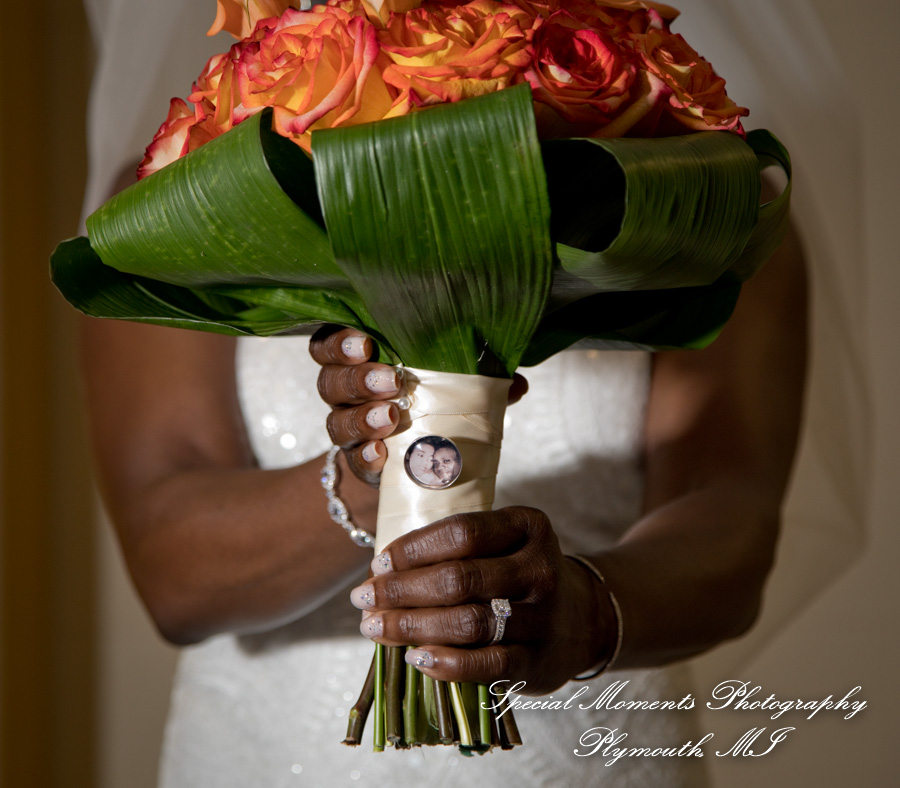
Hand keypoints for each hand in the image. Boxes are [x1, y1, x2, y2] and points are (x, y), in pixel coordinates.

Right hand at [309, 325, 528, 486]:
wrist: (412, 468)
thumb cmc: (430, 411)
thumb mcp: (449, 389)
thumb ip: (477, 380)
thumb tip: (517, 382)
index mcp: (361, 364)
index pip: (331, 344)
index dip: (339, 341)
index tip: (365, 342)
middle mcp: (347, 396)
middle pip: (331, 381)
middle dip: (358, 378)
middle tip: (390, 379)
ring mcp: (349, 432)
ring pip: (336, 422)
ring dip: (363, 418)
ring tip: (392, 416)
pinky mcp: (359, 464)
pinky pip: (354, 460)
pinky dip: (368, 456)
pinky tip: (383, 454)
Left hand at [348, 506, 616, 695]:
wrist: (580, 619)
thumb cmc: (516, 575)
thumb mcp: (501, 544)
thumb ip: (453, 549)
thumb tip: (380, 570)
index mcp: (528, 526)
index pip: (462, 532)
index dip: (413, 549)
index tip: (379, 562)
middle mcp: (540, 568)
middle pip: (460, 578)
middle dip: (402, 590)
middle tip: (364, 598)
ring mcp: (543, 617)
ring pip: (469, 622)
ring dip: (413, 626)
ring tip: (376, 628)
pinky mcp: (539, 661)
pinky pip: (487, 665)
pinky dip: (447, 663)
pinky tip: (416, 658)